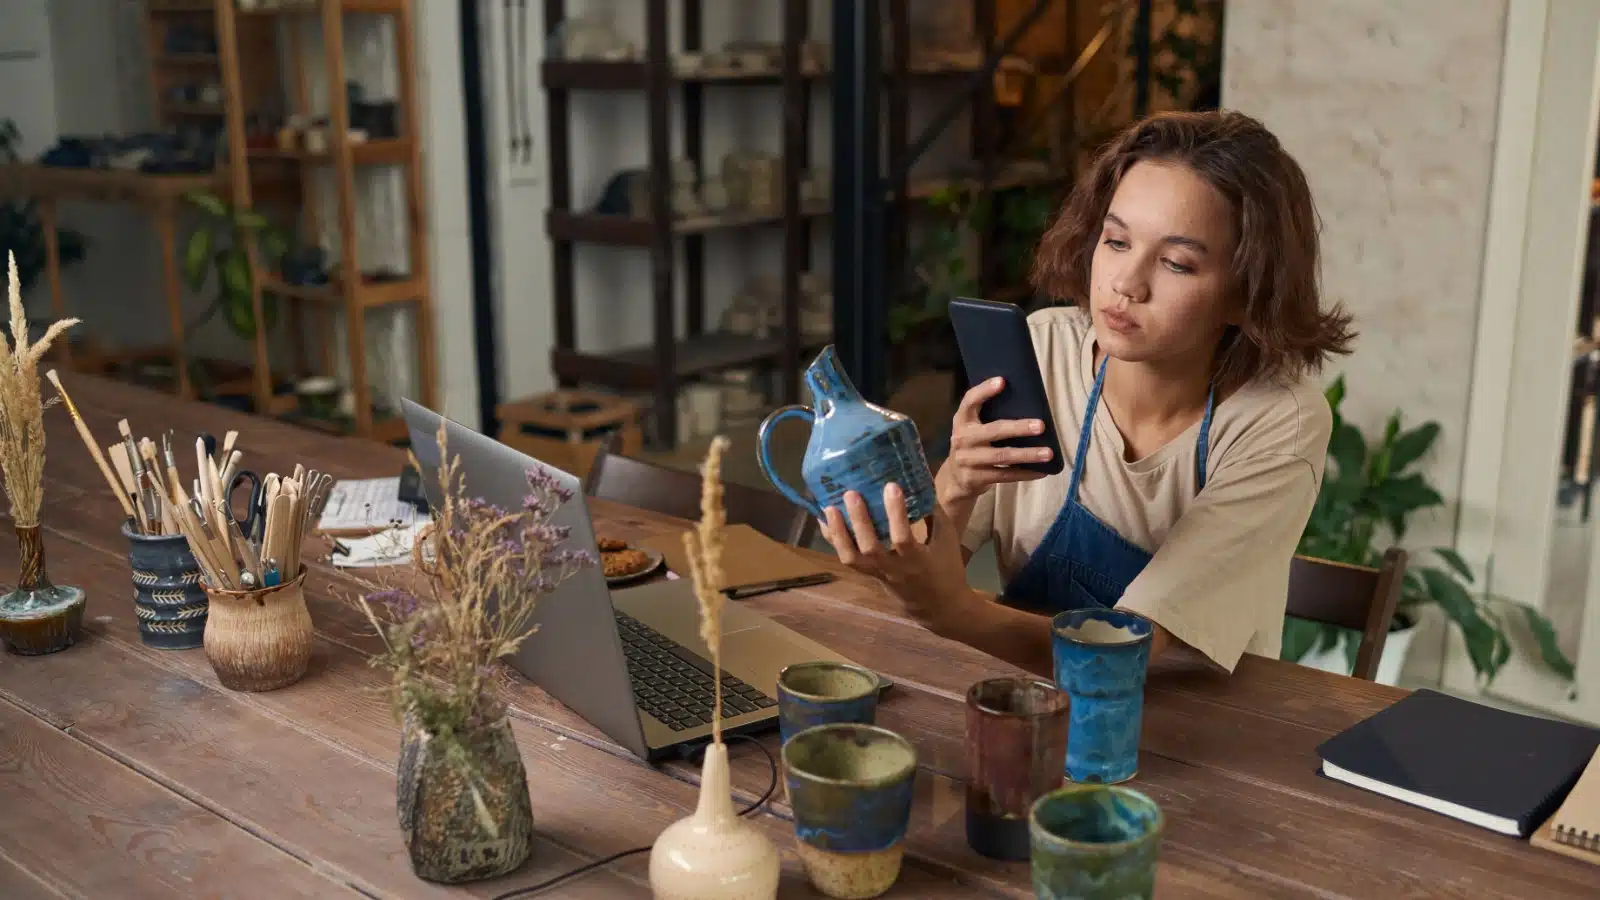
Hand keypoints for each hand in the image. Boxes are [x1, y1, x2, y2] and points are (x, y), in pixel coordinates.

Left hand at [819, 483, 983, 634]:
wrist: (938, 606)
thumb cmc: (946, 568)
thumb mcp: (947, 539)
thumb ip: (933, 511)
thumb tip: (919, 478)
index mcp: (918, 561)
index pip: (903, 538)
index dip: (896, 513)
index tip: (891, 486)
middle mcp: (894, 569)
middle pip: (870, 548)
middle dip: (859, 520)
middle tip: (851, 493)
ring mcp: (878, 573)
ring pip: (852, 557)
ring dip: (838, 532)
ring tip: (829, 507)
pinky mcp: (868, 573)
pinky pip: (846, 558)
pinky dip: (834, 538)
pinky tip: (825, 519)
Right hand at [940, 377, 1052, 507]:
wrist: (954, 479)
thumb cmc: (972, 446)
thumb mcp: (972, 428)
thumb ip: (987, 417)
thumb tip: (1026, 403)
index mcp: (962, 421)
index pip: (970, 401)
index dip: (984, 391)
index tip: (1002, 381)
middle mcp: (962, 439)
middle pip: (994, 431)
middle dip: (1019, 428)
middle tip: (1041, 425)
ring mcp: (968, 460)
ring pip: (1003, 455)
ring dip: (1028, 454)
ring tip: (1048, 453)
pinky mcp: (976, 478)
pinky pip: (1005, 475)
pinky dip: (1025, 473)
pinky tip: (1041, 471)